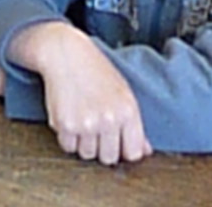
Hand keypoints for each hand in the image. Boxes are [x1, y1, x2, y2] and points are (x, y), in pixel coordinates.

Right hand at [7, 21, 149, 164]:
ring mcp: (87, 123)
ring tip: (82, 118)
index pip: (133, 153)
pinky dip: (68, 137)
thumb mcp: (123, 92)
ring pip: (87, 154)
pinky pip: (68, 147)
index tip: (117, 142)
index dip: (124, 150)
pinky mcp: (66, 125)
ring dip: (84, 142)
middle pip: (109, 158)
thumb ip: (134, 125)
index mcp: (128, 110)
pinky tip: (70, 116)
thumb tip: (145, 151)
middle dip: (102, 148)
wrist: (65, 53)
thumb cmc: (95, 69)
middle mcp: (109, 119)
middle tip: (96, 129)